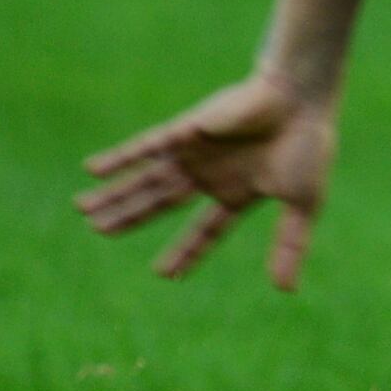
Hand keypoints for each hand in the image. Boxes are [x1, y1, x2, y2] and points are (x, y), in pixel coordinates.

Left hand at [80, 73, 339, 287]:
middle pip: (160, 202)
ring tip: (81, 209)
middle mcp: (209, 174)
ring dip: (115, 195)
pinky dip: (120, 159)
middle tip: (98, 231)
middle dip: (129, 217)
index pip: (204, 230)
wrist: (301, 100)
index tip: (165, 274)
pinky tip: (92, 171)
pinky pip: (146, 147)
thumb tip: (285, 290)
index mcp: (237, 193)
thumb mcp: (303, 204)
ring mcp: (194, 153)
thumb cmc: (309, 146)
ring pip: (146, 179)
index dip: (186, 252)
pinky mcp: (186, 132)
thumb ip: (290, 244)